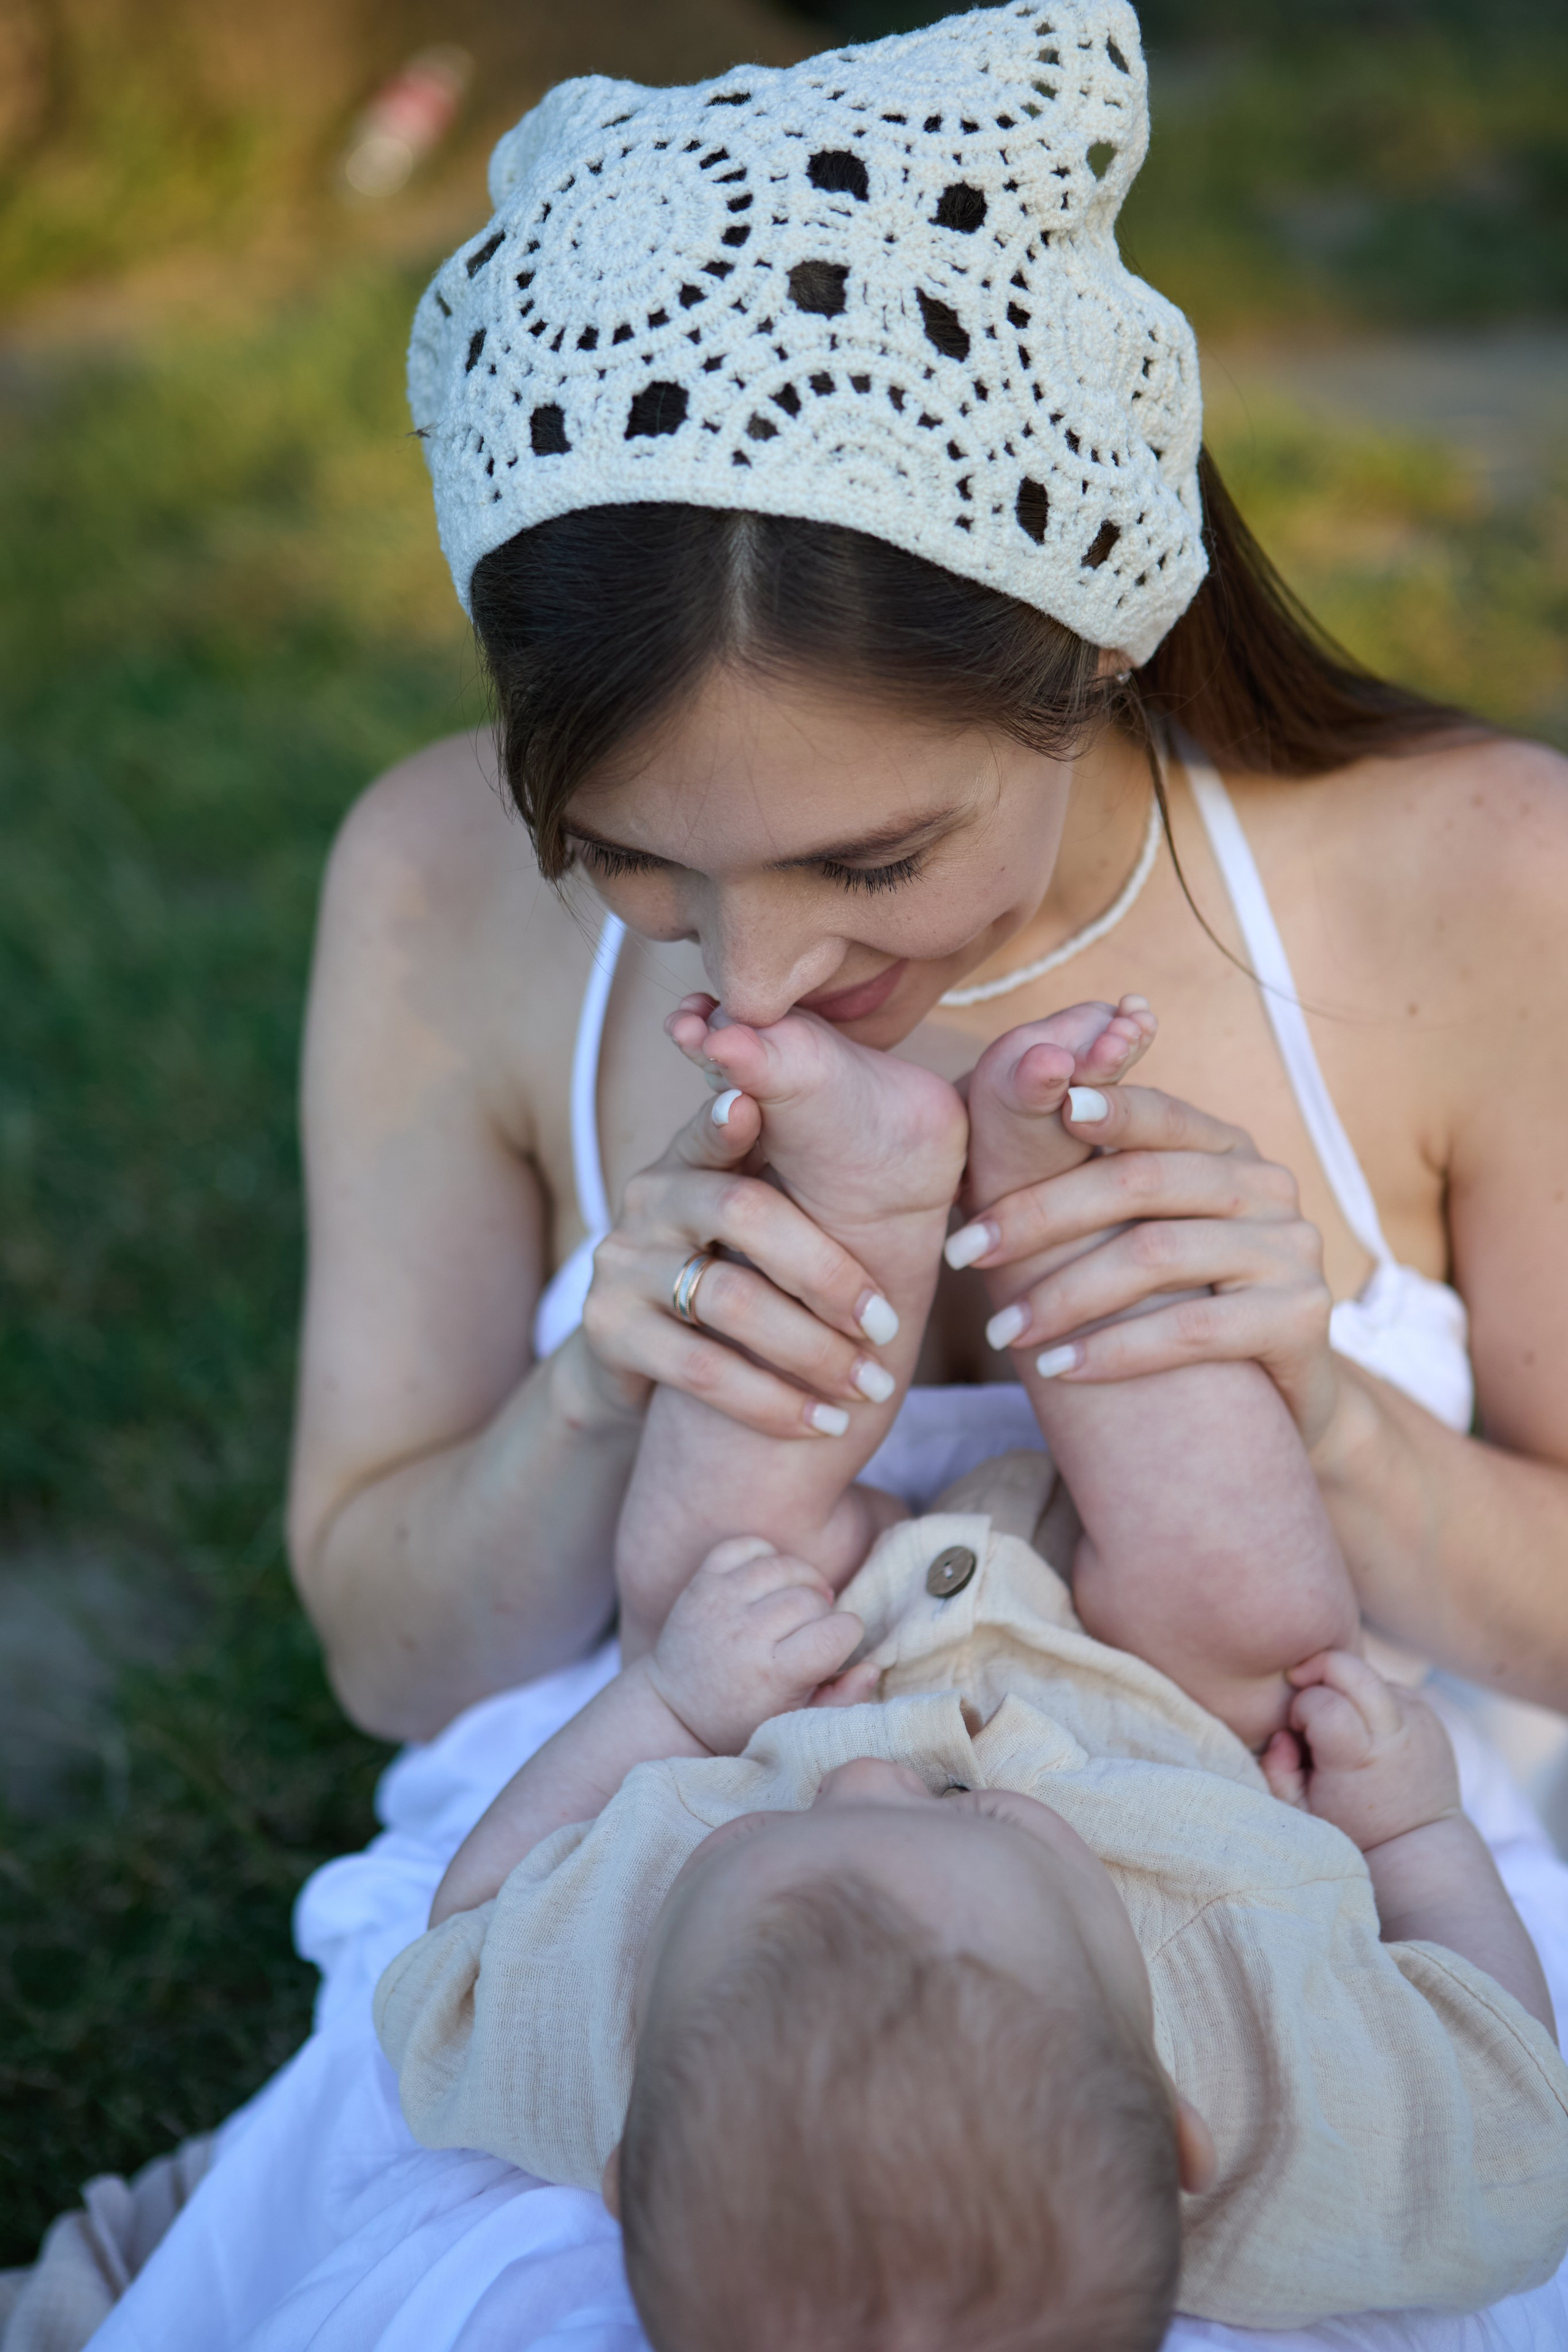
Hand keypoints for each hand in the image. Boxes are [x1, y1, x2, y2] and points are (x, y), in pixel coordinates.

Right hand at [578, 1091, 899, 1441]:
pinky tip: (821, 1423)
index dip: (728, 1118)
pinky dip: (773, 1402)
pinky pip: (702, 1369)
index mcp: (697, 1157)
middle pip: (745, 1212)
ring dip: (814, 1352)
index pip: (718, 1125)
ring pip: (730, 1299)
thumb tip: (925, 1147)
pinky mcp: (606, 1326)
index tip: (749, 1105)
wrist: (644, 1361)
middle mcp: (651, 1195)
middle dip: (830, 1276)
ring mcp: (621, 1260)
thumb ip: (813, 1185)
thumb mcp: (766, 1226)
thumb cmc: (739, 1278)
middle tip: (887, 1328)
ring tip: (870, 1386)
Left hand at [644, 1537, 865, 1752]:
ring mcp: (718, 1602)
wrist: (675, 1708)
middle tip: (812, 1631)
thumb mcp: (795, 1723)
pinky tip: (770, 1582)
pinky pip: (746, 1545)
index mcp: (771, 1673)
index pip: (836, 1632)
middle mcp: (742, 1633)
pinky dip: (766, 1556)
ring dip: (801, 1580)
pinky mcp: (701, 1582)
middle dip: (823, 1612)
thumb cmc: (744, 1718)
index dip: (847, 1635)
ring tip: (799, 1603)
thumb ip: (841, 1699)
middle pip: (811, 1597)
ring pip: (783, 1565)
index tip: (836, 1646)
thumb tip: (872, 1666)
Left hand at [949, 1083, 1340, 1446]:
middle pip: (1137, 1181)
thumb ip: (1103, 1190)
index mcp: (1227, 1147)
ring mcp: (1291, 1246)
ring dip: (1064, 1295)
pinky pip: (1191, 1327)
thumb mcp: (1153, 1235)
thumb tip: (984, 1164)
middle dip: (1038, 1217)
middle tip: (964, 1254)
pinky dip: (1115, 1349)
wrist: (1282, 1401)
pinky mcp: (1302, 1315)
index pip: (1152, 1113)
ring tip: (1004, 1332)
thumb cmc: (1190, 1303)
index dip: (1078, 1120)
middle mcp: (1267, 1183)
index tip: (1012, 1135)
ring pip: (1156, 1255)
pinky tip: (1060, 1368)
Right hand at [1260, 1650, 1460, 1851]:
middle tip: (1303, 1684)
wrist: (1421, 1845)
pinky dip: (1371, 1700)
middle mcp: (1395, 1733)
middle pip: (1352, 1667)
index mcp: (1359, 1759)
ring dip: (1347, 1689)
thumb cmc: (1352, 1829)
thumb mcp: (1302, 1813)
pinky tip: (1368, 1732)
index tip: (1298, 1726)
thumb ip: (1278, 1771)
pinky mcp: (1433, 1716)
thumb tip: (1281, 1734)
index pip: (1322, 1701)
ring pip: (1369, 1675)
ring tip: (1344, 1727)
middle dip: (1320, 1665)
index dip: (1301, 1705)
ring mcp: (1420, 1720)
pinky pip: (1389, 1688)